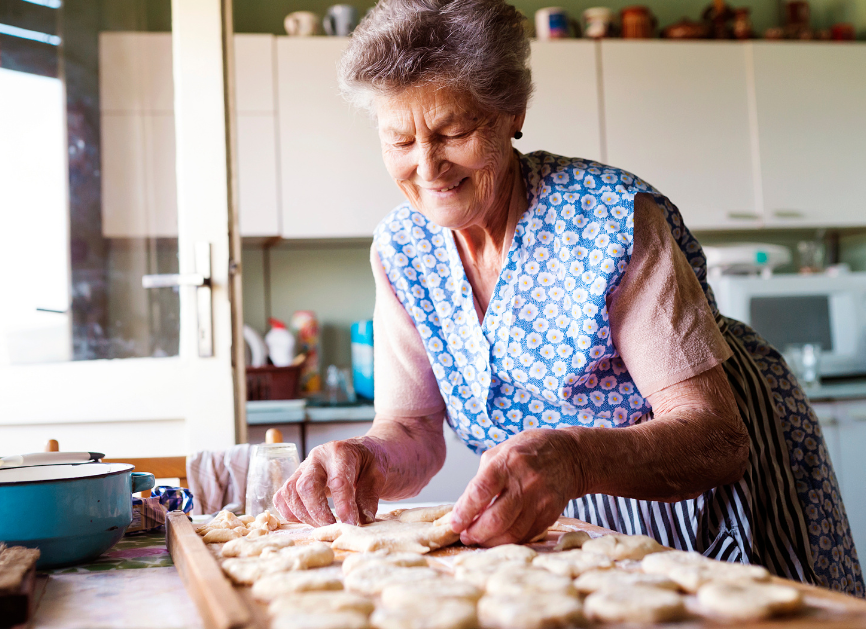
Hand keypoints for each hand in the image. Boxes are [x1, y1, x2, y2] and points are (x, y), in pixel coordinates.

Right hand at [273, 438, 383, 525]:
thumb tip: (363, 521)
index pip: (338, 481)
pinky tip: (308, 520)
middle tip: (334, 527)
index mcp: (340, 452)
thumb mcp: (378, 475)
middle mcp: (317, 457)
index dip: (343, 506)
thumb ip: (369, 497)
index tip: (350, 524)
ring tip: (323, 526)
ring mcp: (304, 467)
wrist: (362, 452)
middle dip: (318, 513)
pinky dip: (290, 513)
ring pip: (290, 492)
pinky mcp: (296, 479)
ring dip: (304, 515)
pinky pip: (282, 497)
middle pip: (305, 486)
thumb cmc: (370, 462)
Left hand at [450, 428, 584, 545]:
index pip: (481, 491)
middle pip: (496, 519)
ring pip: (511, 533)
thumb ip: (482, 478)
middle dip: (475, 533)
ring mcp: (540, 500)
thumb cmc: (529, 450)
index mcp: (508, 462)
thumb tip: (465, 508)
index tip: (455, 524)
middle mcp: (525, 482)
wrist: (570, 456)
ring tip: (478, 538)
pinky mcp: (550, 514)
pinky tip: (499, 536)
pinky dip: (508, 539)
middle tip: (464, 535)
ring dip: (490, 541)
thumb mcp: (500, 451)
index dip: (464, 511)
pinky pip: (526, 535)